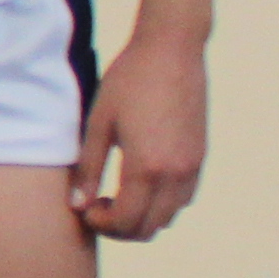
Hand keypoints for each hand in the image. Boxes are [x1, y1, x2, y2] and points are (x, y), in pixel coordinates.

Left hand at [69, 24, 207, 243]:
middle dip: (119, 227)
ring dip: (142, 217)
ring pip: (169, 216)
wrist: (172, 50)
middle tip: (97, 207)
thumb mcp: (98, 123)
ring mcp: (193, 166)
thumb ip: (89, 168)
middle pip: (149, 227)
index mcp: (147, 167)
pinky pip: (183, 197)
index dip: (102, 224)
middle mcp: (176, 173)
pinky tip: (140, 183)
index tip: (86, 208)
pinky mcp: (200, 156)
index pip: (126, 221)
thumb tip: (78, 205)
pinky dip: (162, 203)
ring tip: (117, 195)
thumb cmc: (129, 80)